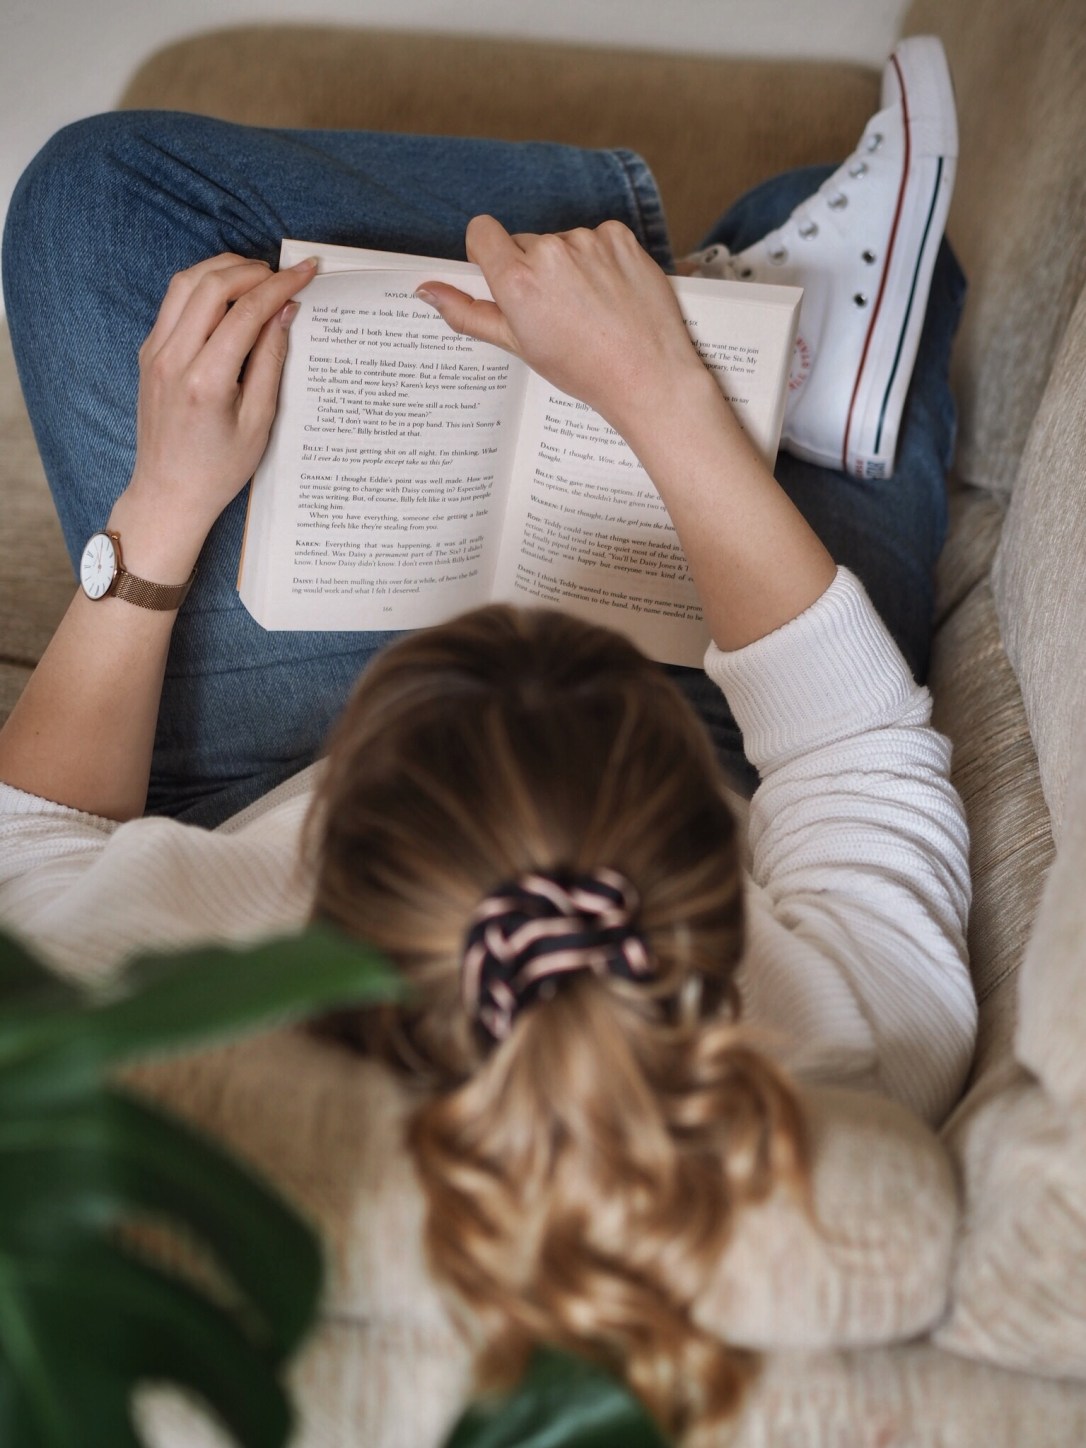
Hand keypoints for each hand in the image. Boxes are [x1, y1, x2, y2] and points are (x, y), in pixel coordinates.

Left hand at [112, 253, 317, 576]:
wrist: (168, 493)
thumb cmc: (219, 469)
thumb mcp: (259, 422)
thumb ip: (270, 361)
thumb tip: (284, 312)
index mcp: (206, 380)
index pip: (246, 312)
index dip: (280, 286)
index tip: (306, 273)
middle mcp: (173, 359)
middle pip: (212, 284)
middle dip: (252, 270)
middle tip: (282, 275)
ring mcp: (154, 352)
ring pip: (185, 283)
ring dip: (223, 270)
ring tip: (256, 276)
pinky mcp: (148, 352)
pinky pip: (173, 302)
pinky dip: (202, 286)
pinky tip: (228, 295)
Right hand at [415, 216, 706, 438]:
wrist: (648, 376)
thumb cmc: (583, 369)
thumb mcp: (518, 346)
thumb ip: (469, 313)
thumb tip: (427, 291)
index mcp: (517, 279)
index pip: (481, 231)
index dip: (488, 254)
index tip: (503, 278)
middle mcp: (550, 252)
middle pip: (524, 242)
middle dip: (532, 269)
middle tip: (554, 312)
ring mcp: (588, 241)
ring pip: (561, 242)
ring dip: (568, 266)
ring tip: (588, 308)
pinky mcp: (620, 237)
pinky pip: (596, 238)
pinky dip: (599, 260)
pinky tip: (610, 294)